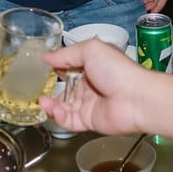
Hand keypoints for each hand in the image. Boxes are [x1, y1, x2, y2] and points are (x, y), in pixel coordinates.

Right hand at [39, 40, 156, 136]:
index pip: (69, 68)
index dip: (56, 68)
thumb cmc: (116, 70)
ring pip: (64, 107)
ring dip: (51, 104)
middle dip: (50, 90)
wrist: (136, 98)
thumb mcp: (91, 50)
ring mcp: (89, 105)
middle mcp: (90, 86)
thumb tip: (47, 57)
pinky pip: (69, 120)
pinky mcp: (89, 121)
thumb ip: (67, 54)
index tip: (40, 69)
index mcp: (92, 67)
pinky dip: (58, 116)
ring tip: (41, 100)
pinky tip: (52, 109)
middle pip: (65, 90)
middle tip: (36, 90)